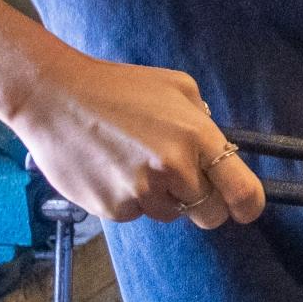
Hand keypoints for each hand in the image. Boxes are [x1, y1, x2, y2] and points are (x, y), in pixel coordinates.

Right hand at [9, 52, 264, 229]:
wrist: (54, 98)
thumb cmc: (119, 87)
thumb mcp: (177, 87)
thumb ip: (204, 120)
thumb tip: (220, 148)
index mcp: (197, 137)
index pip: (241, 190)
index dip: (248, 205)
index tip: (246, 209)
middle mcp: (173, 169)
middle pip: (209, 213)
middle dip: (206, 204)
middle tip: (186, 182)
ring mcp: (140, 192)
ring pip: (170, 214)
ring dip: (163, 197)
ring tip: (137, 162)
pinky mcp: (111, 209)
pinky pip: (136, 213)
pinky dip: (131, 199)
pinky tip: (112, 169)